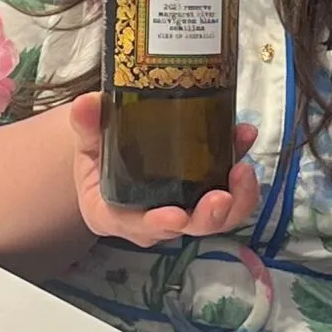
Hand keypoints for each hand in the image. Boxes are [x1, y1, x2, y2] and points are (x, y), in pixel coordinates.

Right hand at [68, 92, 260, 247]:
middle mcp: (152, 220)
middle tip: (224, 195)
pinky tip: (245, 138)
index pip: (136, 226)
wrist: (112, 154)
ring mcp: (183, 210)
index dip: (158, 225)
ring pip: (216, 219)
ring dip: (238, 200)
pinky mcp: (205, 195)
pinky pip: (230, 194)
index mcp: (116, 214)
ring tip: (245, 171)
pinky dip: (243, 175)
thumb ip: (87, 125)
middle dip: (208, 216)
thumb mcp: (87, 140)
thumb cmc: (98, 155)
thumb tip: (87, 103)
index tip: (177, 217)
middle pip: (186, 228)